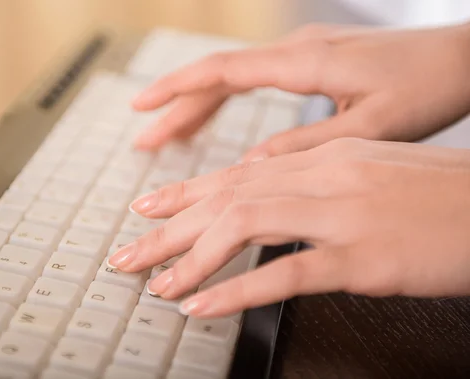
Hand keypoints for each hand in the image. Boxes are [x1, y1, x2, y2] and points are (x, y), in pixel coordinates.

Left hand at [108, 138, 469, 317]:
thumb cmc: (436, 194)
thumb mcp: (366, 170)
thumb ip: (313, 178)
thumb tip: (266, 192)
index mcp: (322, 158)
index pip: (235, 174)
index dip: (184, 194)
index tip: (148, 210)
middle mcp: (322, 179)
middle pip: (225, 199)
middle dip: (169, 229)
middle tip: (128, 253)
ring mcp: (340, 217)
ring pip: (242, 227)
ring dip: (191, 260)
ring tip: (156, 284)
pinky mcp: (361, 259)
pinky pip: (284, 273)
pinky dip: (236, 290)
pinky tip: (204, 307)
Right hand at [131, 23, 469, 160]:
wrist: (462, 58)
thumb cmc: (426, 87)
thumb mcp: (367, 127)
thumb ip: (304, 145)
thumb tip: (248, 166)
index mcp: (304, 63)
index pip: (222, 71)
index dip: (176, 90)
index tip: (141, 106)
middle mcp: (295, 51)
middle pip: (218, 76)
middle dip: (177, 107)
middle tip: (144, 140)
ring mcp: (301, 54)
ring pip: (232, 77)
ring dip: (197, 105)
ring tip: (167, 135)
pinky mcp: (311, 61)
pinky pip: (252, 78)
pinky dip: (224, 100)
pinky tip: (213, 118)